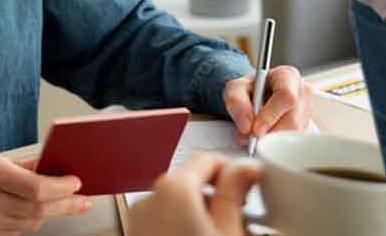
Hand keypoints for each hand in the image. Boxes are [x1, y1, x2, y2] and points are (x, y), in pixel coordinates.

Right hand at [0, 151, 91, 235]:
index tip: (76, 183)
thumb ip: (26, 165)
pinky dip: (30, 222)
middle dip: (66, 204)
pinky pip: (16, 232)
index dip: (61, 187)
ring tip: (64, 204)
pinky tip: (36, 213)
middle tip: (82, 201)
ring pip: (29, 223)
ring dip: (50, 213)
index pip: (36, 187)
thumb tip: (55, 168)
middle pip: (37, 208)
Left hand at [127, 153, 260, 235]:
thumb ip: (235, 193)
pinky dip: (183, 223)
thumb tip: (246, 167)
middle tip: (240, 217)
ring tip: (221, 232)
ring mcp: (139, 218)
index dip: (234, 170)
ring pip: (179, 201)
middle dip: (218, 195)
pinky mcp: (136, 232)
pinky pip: (165, 217)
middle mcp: (150, 198)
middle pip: (193, 181)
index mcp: (173, 188)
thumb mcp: (228, 230)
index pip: (208, 158)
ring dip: (202, 211)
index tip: (249, 184)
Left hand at [223, 65, 312, 144]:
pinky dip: (277, 143)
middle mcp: (303, 92)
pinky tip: (268, 133)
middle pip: (293, 120)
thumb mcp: (235, 89)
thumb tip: (247, 125)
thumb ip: (236, 102)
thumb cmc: (250, 89)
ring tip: (258, 132)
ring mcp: (307, 110)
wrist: (257, 96)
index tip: (255, 129)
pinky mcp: (306, 126)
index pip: (287, 96)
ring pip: (294, 134)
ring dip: (273, 139)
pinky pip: (294, 141)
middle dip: (270, 133)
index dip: (270, 115)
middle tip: (252, 136)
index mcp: (288, 76)